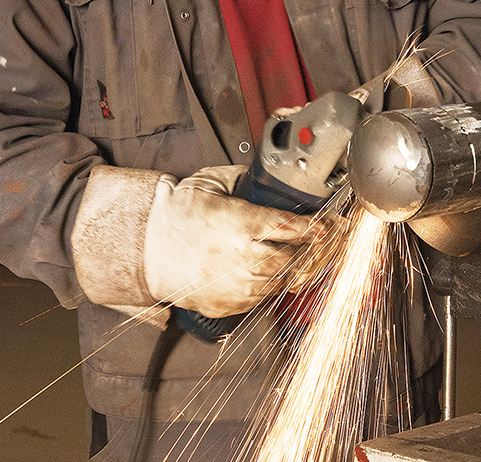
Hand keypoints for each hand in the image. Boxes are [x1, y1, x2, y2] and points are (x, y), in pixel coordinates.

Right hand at [143, 165, 317, 317]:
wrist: (147, 252)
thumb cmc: (176, 216)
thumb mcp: (206, 183)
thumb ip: (238, 178)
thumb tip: (262, 175)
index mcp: (238, 224)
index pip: (288, 227)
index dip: (315, 228)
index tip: (331, 225)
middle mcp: (241, 257)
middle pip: (293, 259)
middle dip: (318, 251)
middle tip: (333, 241)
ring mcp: (236, 285)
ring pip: (283, 282)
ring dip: (302, 270)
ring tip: (317, 257)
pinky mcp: (230, 305)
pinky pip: (264, 298)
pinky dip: (278, 285)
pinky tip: (287, 272)